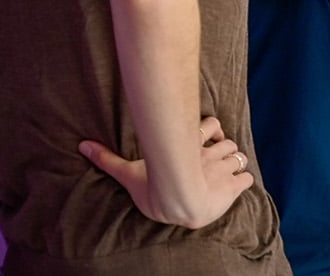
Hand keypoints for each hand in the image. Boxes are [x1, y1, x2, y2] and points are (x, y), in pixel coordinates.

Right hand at [78, 115, 254, 229]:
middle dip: (223, 150)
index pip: (211, 124)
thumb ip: (108, 159)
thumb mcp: (129, 172)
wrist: (179, 205)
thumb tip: (82, 145)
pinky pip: (247, 179)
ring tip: (225, 173)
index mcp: (191, 146)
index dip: (211, 130)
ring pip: (239, 157)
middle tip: (214, 161)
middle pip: (228, 142)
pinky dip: (243, 182)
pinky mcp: (234, 187)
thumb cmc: (154, 188)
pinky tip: (235, 187)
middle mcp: (211, 154)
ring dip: (235, 164)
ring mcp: (224, 169)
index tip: (206, 138)